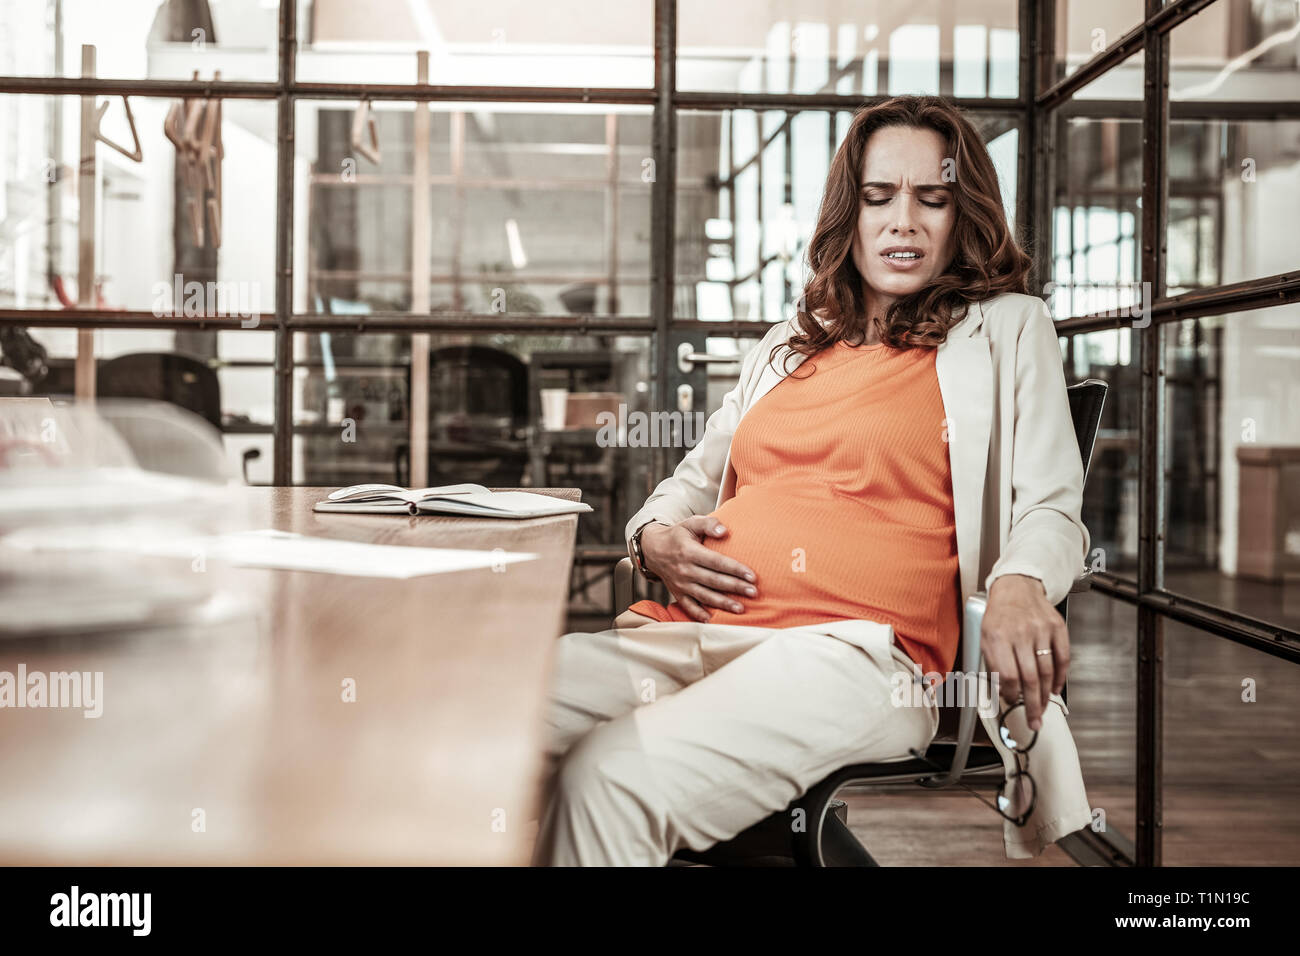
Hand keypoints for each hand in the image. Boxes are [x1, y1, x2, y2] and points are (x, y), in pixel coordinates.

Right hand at [639, 516, 757, 622]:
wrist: (653, 549)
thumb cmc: (677, 535)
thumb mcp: (690, 523)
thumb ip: (708, 524)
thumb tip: (724, 531)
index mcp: (690, 552)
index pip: (716, 562)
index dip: (735, 569)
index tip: (752, 576)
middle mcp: (685, 570)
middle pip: (714, 581)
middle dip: (735, 587)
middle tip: (753, 592)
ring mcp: (681, 584)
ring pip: (704, 596)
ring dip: (723, 603)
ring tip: (740, 608)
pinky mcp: (677, 593)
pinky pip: (689, 606)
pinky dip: (699, 615)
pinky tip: (712, 620)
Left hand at [979, 574, 1069, 731]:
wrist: (1017, 587)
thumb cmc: (999, 615)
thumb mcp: (985, 637)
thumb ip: (993, 664)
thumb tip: (1002, 692)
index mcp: (998, 637)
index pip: (1007, 675)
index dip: (1010, 694)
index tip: (1011, 702)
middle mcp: (1020, 634)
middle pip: (1030, 678)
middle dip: (1032, 705)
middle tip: (1034, 720)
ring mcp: (1041, 630)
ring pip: (1047, 671)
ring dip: (1046, 695)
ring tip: (1044, 708)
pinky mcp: (1057, 628)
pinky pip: (1063, 658)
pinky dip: (1060, 677)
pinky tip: (1055, 689)